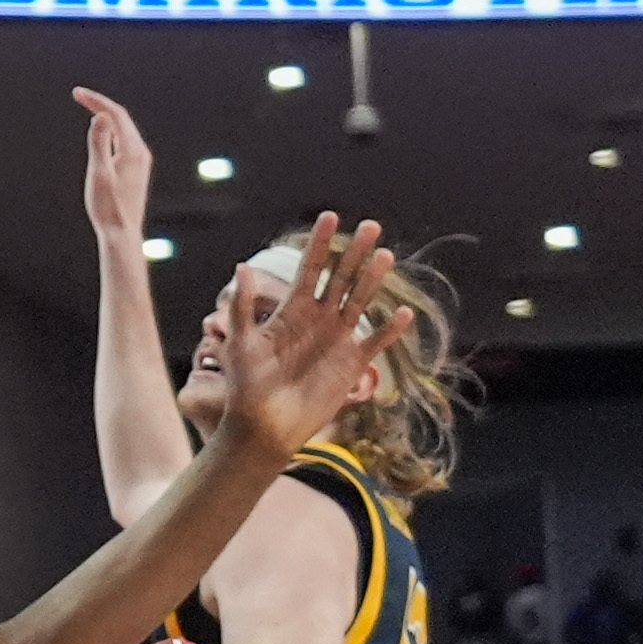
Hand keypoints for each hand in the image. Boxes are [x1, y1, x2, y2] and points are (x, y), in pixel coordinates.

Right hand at [73, 85, 154, 245]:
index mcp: (132, 150)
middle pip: (121, 119)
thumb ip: (99, 144)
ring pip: (123, 130)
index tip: (77, 93)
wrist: (122, 234)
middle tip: (79, 96)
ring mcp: (140, 162)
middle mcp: (140, 153)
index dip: (96, 101)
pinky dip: (111, 131)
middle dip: (101, 105)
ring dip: (106, 117)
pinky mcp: (136, 171)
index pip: (115, 115)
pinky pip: (124, 142)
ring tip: (88, 108)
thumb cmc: (108, 207)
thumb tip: (100, 117)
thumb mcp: (99, 174)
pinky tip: (102, 135)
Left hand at [209, 213, 403, 456]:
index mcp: (292, 310)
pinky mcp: (351, 365)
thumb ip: (242, 307)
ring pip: (360, 302)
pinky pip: (376, 343)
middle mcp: (318, 319)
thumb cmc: (246, 386)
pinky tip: (402, 314)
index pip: (309, 270)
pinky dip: (389, 330)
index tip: (329, 217)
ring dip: (373, 281)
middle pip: (341, 278)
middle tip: (371, 226)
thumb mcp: (241, 343)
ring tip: (386, 255)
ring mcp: (337, 340)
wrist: (264, 427)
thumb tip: (240, 267)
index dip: (319, 245)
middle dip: (354, 253)